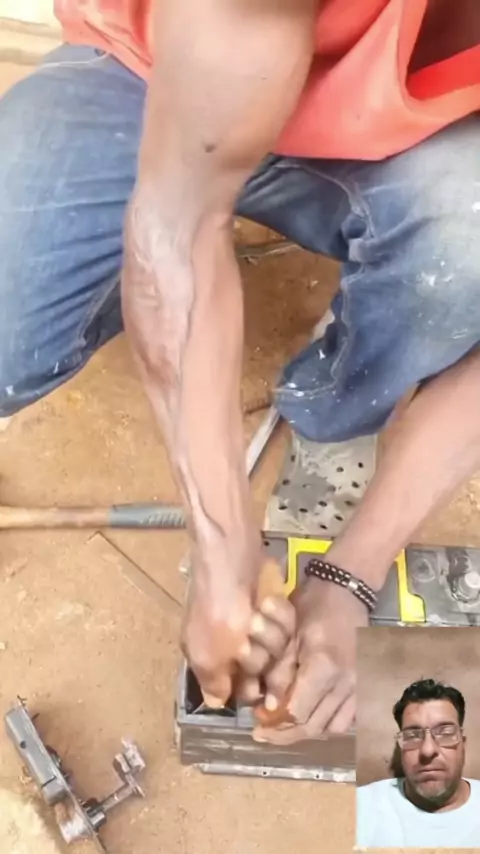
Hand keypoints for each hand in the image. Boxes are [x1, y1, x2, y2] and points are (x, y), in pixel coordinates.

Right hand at [182, 549, 295, 706]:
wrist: (232, 558)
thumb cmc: (216, 611)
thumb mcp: (207, 654)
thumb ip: (214, 682)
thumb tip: (216, 703)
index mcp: (214, 660)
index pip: (240, 691)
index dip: (252, 691)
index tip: (260, 689)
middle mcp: (237, 646)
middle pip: (265, 673)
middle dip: (262, 660)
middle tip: (251, 643)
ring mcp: (258, 627)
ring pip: (280, 651)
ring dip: (271, 635)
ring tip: (258, 618)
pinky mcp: (274, 609)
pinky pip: (289, 626)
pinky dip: (280, 616)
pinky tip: (269, 604)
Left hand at [253, 578, 368, 742]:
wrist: (346, 592)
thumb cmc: (312, 606)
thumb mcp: (288, 633)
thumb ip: (279, 672)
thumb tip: (269, 706)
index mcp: (324, 667)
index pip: (298, 712)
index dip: (275, 723)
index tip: (256, 722)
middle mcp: (346, 683)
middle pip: (313, 725)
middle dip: (285, 734)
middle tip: (263, 732)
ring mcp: (359, 687)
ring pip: (331, 727)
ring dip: (306, 732)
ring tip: (284, 728)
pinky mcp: (364, 686)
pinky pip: (347, 719)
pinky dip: (326, 724)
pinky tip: (310, 717)